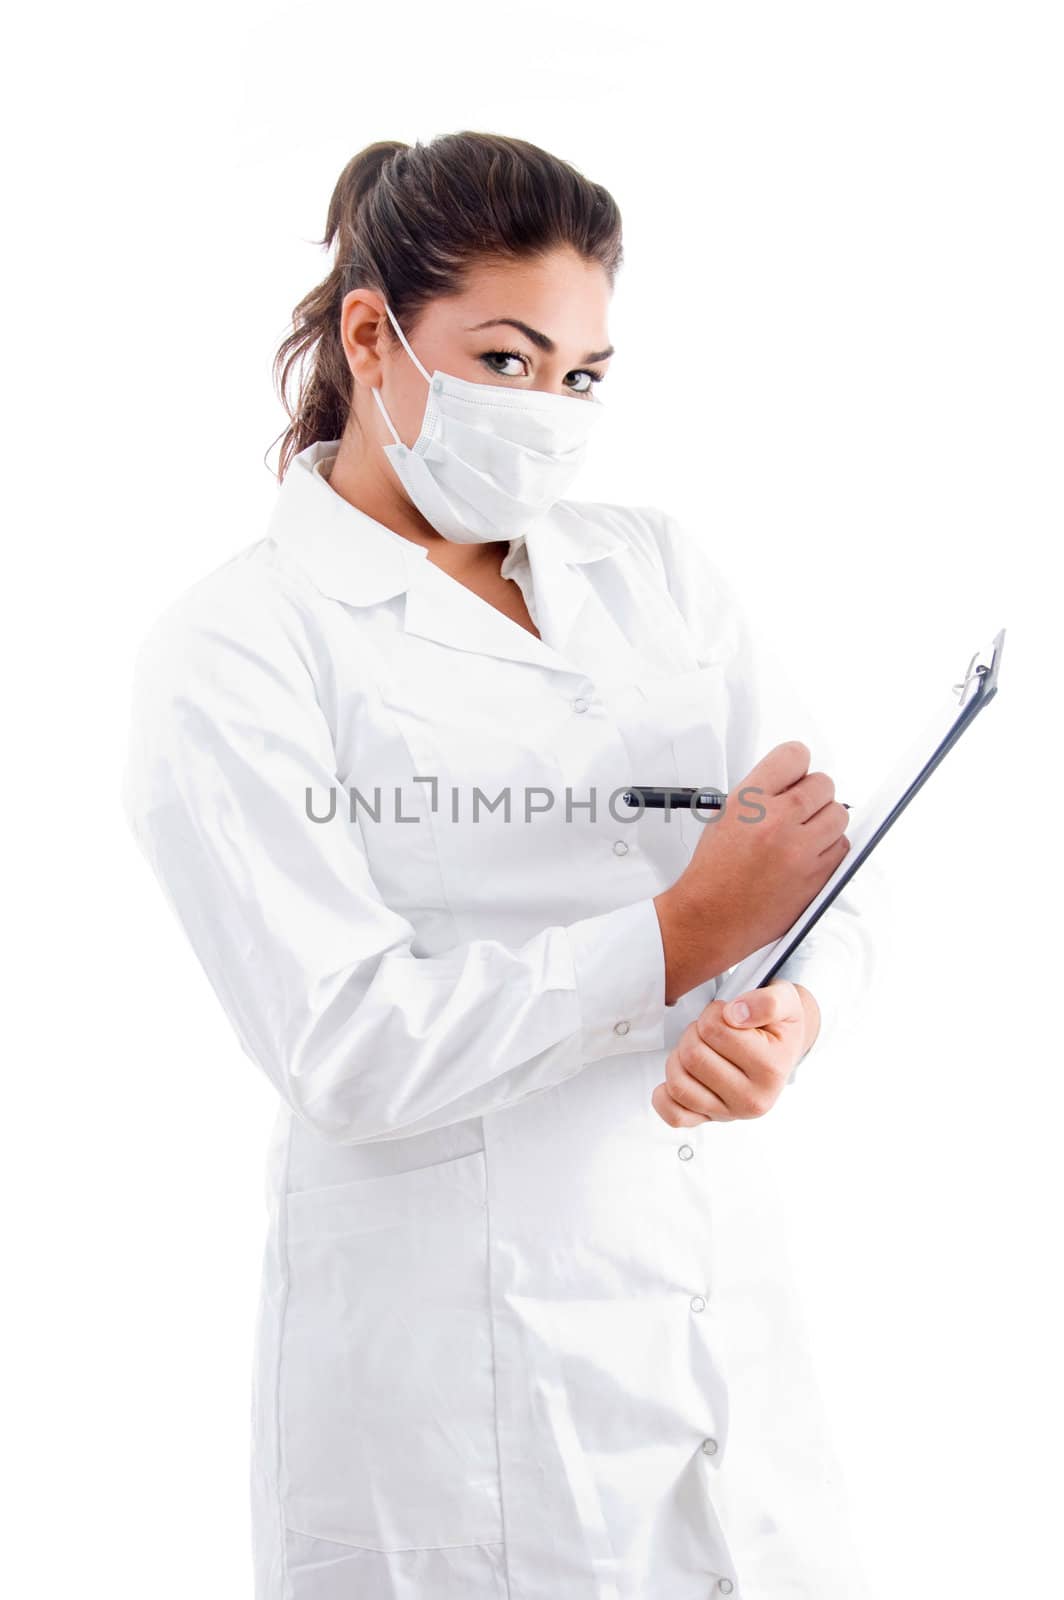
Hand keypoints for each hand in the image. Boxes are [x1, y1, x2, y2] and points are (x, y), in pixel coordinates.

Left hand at [651, 981, 819, 1127]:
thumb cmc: (779, 1026)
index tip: (727, 1013)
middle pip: (692, 1056)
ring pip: (678, 1082)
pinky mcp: (709, 1120)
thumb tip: (736, 1014)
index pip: (713, 1029)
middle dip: (695, 1032)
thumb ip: (768, 1002)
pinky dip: (667, 1095)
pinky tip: (683, 1074)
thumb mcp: (786, 1000)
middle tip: (712, 1030)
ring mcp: (729, 1114)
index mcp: (770, 1070)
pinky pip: (674, 1114)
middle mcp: (751, 1099)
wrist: (783, 1049)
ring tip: (701, 1047)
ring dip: (680, 1056)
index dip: (713, 1012)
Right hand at [653, 741, 849, 1004]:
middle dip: (813, 795)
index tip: (798, 775)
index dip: (798, 766)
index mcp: (749, 801)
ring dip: (825, 821)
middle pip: (823, 784)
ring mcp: (800, 850)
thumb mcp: (723, 817)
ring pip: (838, 815)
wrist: (711, 919)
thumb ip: (759, 794)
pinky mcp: (817, 876)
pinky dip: (830, 849)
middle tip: (801, 810)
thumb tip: (792, 782)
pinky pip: (842, 847)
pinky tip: (809, 856)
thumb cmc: (713, 874)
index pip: (794, 756)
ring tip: (804, 835)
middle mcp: (776, 821)